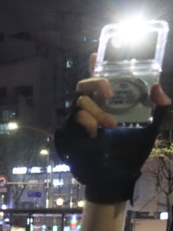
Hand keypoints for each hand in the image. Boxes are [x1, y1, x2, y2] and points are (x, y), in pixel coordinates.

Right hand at [54, 70, 170, 202]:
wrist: (116, 176)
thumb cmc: (131, 153)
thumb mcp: (151, 128)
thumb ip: (160, 108)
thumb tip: (158, 87)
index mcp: (109, 104)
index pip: (99, 80)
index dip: (96, 65)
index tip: (96, 54)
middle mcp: (93, 108)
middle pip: (83, 85)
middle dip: (96, 83)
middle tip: (111, 94)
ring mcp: (80, 120)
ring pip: (80, 101)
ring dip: (97, 111)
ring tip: (111, 125)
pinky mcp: (71, 133)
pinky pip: (76, 119)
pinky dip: (88, 122)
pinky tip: (97, 133)